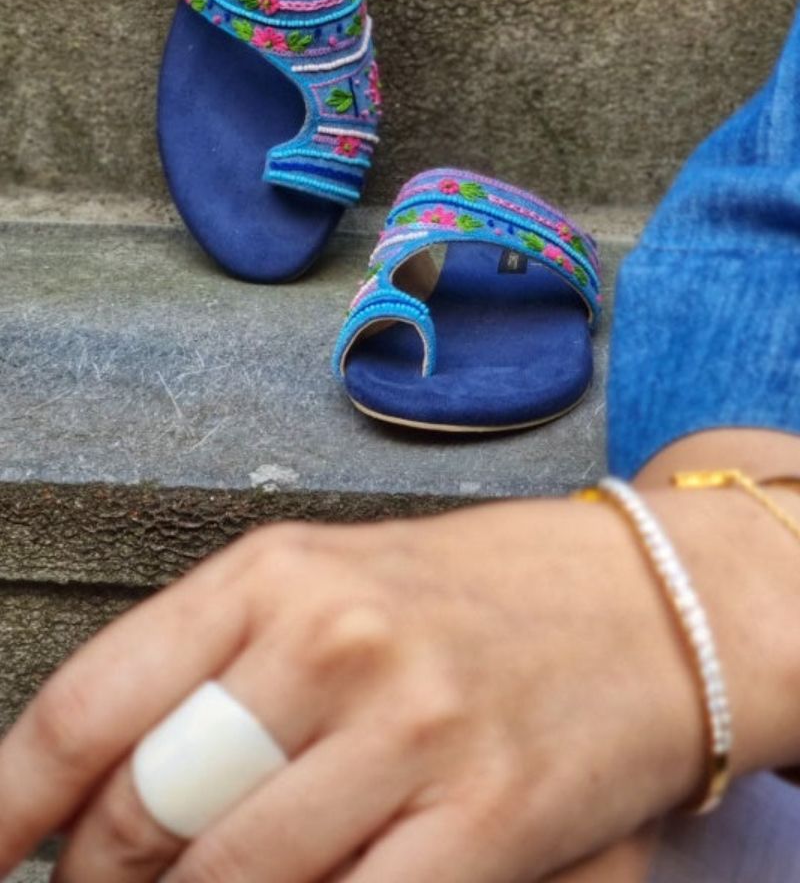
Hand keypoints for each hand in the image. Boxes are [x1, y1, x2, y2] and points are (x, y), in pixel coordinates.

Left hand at [1, 473, 798, 881]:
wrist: (646, 606)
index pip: (91, 704)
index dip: (9, 803)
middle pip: (143, 811)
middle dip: (104, 878)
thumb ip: (218, 669)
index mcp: (277, 571)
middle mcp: (334, 639)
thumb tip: (101, 785)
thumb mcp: (330, 584)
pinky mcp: (485, 818)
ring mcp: (411, 729)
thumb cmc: (477, 594)